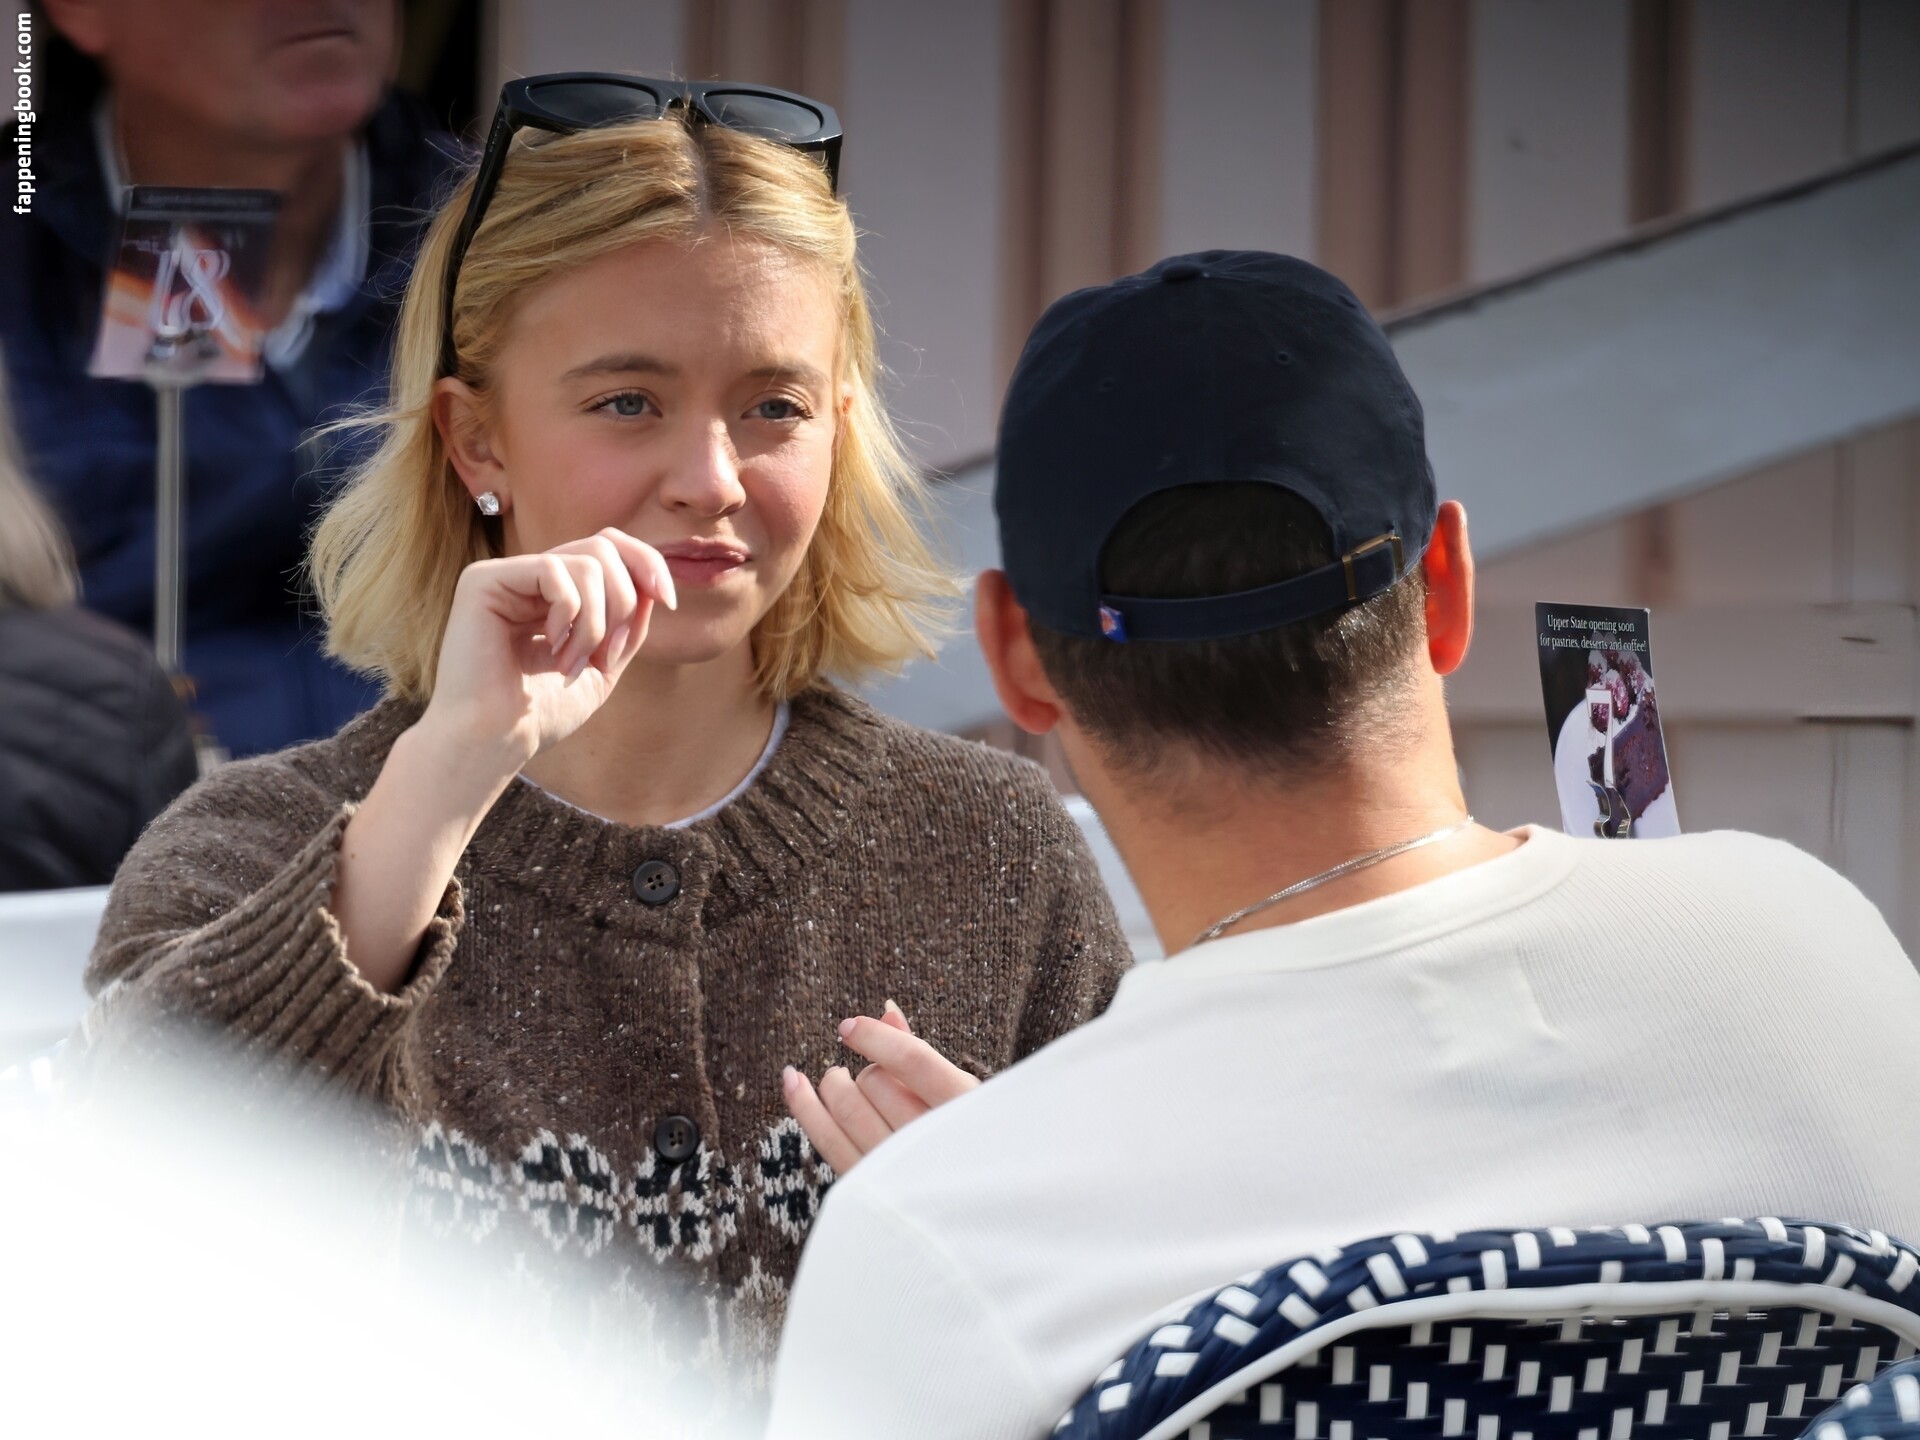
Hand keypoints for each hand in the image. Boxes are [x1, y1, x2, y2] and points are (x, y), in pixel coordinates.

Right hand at [420, 527, 676, 769]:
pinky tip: (551, 646)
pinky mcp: (483, 580)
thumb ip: (627, 624)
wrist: (495, 743)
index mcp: (554, 593)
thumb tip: (653, 584)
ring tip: (573, 663)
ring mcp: (505, 575)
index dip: (647, 564)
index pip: (610, 548)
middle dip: (625, 603)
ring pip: (587, 561)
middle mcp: (529, 577)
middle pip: (605, 546)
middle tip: (606, 656)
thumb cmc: (539, 715)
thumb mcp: (602, 666)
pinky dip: (570, 614)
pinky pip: (555, 570)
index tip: (669, 602)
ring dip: (598, 621)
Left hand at [782, 1002, 980, 1173]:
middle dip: (866, 1070)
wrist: (970, 1208)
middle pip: (876, 1083)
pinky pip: (827, 1141)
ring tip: (837, 1080)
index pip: (913, 1061)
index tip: (850, 1026)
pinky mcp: (869, 1188)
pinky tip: (792, 1082)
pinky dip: (804, 1106)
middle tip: (870, 1075)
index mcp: (966, 1109)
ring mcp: (897, 1170)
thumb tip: (886, 1010)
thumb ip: (921, 1054)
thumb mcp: (959, 1095)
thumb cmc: (968, 1141)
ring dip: (834, 1085)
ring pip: (848, 1109)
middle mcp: (932, 1143)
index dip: (876, 1038)